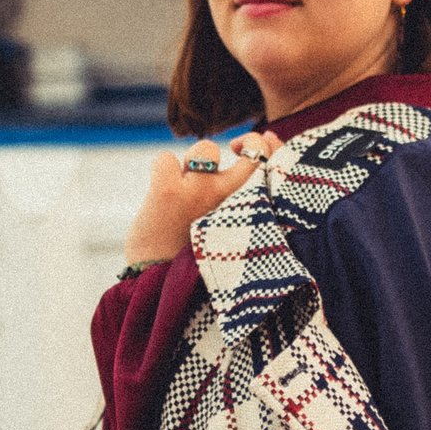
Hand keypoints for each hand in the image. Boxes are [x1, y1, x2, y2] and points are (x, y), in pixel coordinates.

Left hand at [124, 133, 278, 265]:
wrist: (161, 284)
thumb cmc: (199, 254)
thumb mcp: (232, 227)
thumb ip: (242, 197)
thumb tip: (256, 151)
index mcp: (251, 212)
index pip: (270, 162)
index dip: (263, 145)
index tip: (247, 148)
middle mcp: (231, 198)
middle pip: (245, 150)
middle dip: (234, 148)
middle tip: (223, 159)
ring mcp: (200, 191)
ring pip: (204, 149)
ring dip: (190, 166)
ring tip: (182, 195)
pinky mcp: (168, 191)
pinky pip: (166, 159)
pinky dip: (161, 171)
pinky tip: (161, 196)